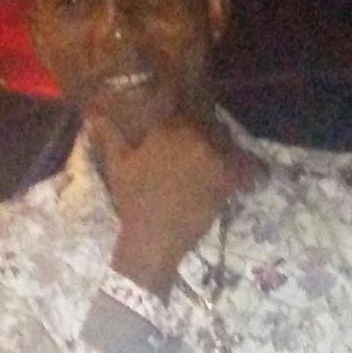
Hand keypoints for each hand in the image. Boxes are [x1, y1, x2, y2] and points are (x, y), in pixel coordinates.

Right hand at [98, 116, 247, 295]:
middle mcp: (193, 137)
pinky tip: (257, 177)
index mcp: (167, 129)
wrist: (151, 240)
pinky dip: (255, 173)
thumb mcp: (117, 166)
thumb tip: (94, 115)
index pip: (188, 112)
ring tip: (231, 164)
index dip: (194, 122)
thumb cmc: (133, 203)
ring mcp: (213, 158)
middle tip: (211, 153)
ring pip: (230, 146)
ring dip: (231, 154)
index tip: (195, 130)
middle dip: (213, 138)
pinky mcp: (227, 181)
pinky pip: (249, 170)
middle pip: (214, 128)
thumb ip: (110, 135)